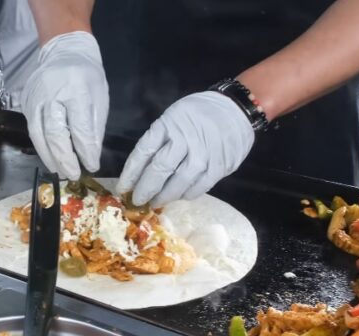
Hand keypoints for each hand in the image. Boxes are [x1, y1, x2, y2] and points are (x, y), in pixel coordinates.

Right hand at [22, 31, 108, 179]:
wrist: (64, 51)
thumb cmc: (87, 77)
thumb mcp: (99, 98)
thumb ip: (94, 127)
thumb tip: (90, 155)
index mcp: (76, 89)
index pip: (80, 127)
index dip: (85, 150)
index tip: (92, 166)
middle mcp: (51, 93)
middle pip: (55, 133)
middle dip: (65, 158)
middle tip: (73, 175)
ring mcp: (35, 97)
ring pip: (39, 134)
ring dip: (50, 156)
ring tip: (60, 171)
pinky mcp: (25, 102)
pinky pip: (32, 128)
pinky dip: (41, 145)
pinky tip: (50, 156)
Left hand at [117, 92, 254, 206]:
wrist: (236, 109)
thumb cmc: (199, 113)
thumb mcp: (174, 116)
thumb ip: (161, 140)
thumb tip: (143, 169)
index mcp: (168, 125)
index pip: (143, 152)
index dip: (130, 173)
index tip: (122, 188)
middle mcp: (184, 140)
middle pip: (158, 170)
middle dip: (145, 189)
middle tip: (138, 200)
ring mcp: (202, 155)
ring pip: (178, 183)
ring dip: (164, 197)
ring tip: (156, 203)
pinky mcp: (218, 167)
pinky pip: (198, 188)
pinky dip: (186, 195)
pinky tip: (179, 196)